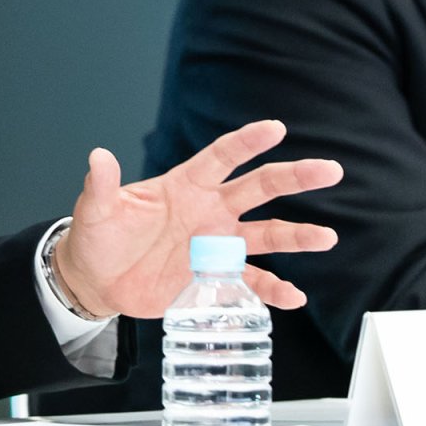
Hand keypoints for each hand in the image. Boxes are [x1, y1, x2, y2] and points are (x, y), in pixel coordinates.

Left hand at [51, 119, 341, 318]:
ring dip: (297, 235)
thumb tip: (98, 157)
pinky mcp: (215, 276)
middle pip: (259, 188)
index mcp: (185, 185)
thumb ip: (101, 185)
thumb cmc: (98, 237)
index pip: (222, 157)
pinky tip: (294, 297)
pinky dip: (274, 289)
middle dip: (295, 177)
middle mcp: (209, 210)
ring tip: (327, 237)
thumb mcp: (96, 210)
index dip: (248, 142)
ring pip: (267, 234)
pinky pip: (252, 281)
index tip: (275, 128)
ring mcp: (217, 244)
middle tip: (329, 170)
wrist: (97, 280)